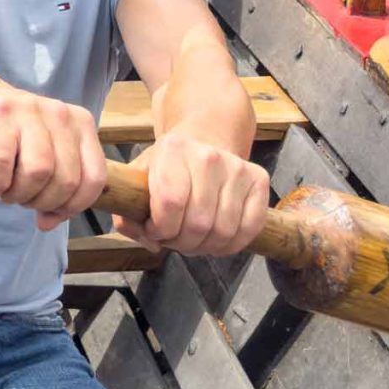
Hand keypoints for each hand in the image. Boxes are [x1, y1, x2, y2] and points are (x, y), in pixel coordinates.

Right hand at [0, 85, 107, 229]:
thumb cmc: (13, 134)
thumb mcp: (45, 157)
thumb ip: (55, 192)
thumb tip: (47, 223)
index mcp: (80, 123)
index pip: (94, 177)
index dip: (74, 205)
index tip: (52, 211)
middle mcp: (59, 113)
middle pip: (66, 179)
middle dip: (42, 202)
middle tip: (23, 198)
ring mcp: (28, 110)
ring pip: (38, 172)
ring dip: (19, 194)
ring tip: (7, 191)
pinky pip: (2, 163)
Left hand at [121, 136, 269, 257]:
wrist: (204, 141)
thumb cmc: (169, 167)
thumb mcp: (139, 179)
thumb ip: (129, 212)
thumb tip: (149, 241)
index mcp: (173, 150)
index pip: (170, 203)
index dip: (160, 229)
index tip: (155, 231)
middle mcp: (208, 156)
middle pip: (198, 223)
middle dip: (181, 243)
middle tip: (174, 239)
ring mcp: (237, 168)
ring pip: (224, 231)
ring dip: (205, 247)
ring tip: (193, 239)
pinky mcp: (259, 180)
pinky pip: (249, 229)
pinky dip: (230, 245)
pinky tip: (215, 240)